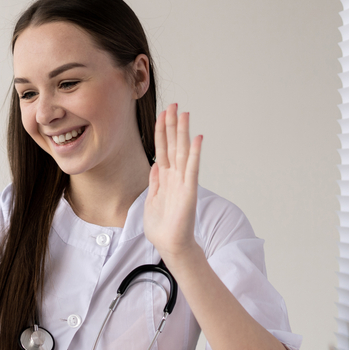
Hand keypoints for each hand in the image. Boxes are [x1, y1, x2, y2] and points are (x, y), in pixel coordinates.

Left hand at [143, 104, 203, 261]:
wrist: (170, 245)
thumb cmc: (162, 227)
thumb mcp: (152, 199)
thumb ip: (154, 181)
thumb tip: (155, 165)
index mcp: (164, 178)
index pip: (162, 149)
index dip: (162, 131)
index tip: (163, 114)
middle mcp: (175, 176)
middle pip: (173, 145)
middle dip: (172, 125)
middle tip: (174, 105)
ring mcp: (183, 182)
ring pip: (183, 152)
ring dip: (184, 133)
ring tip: (185, 114)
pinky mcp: (189, 191)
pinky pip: (192, 169)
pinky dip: (194, 154)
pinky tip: (197, 138)